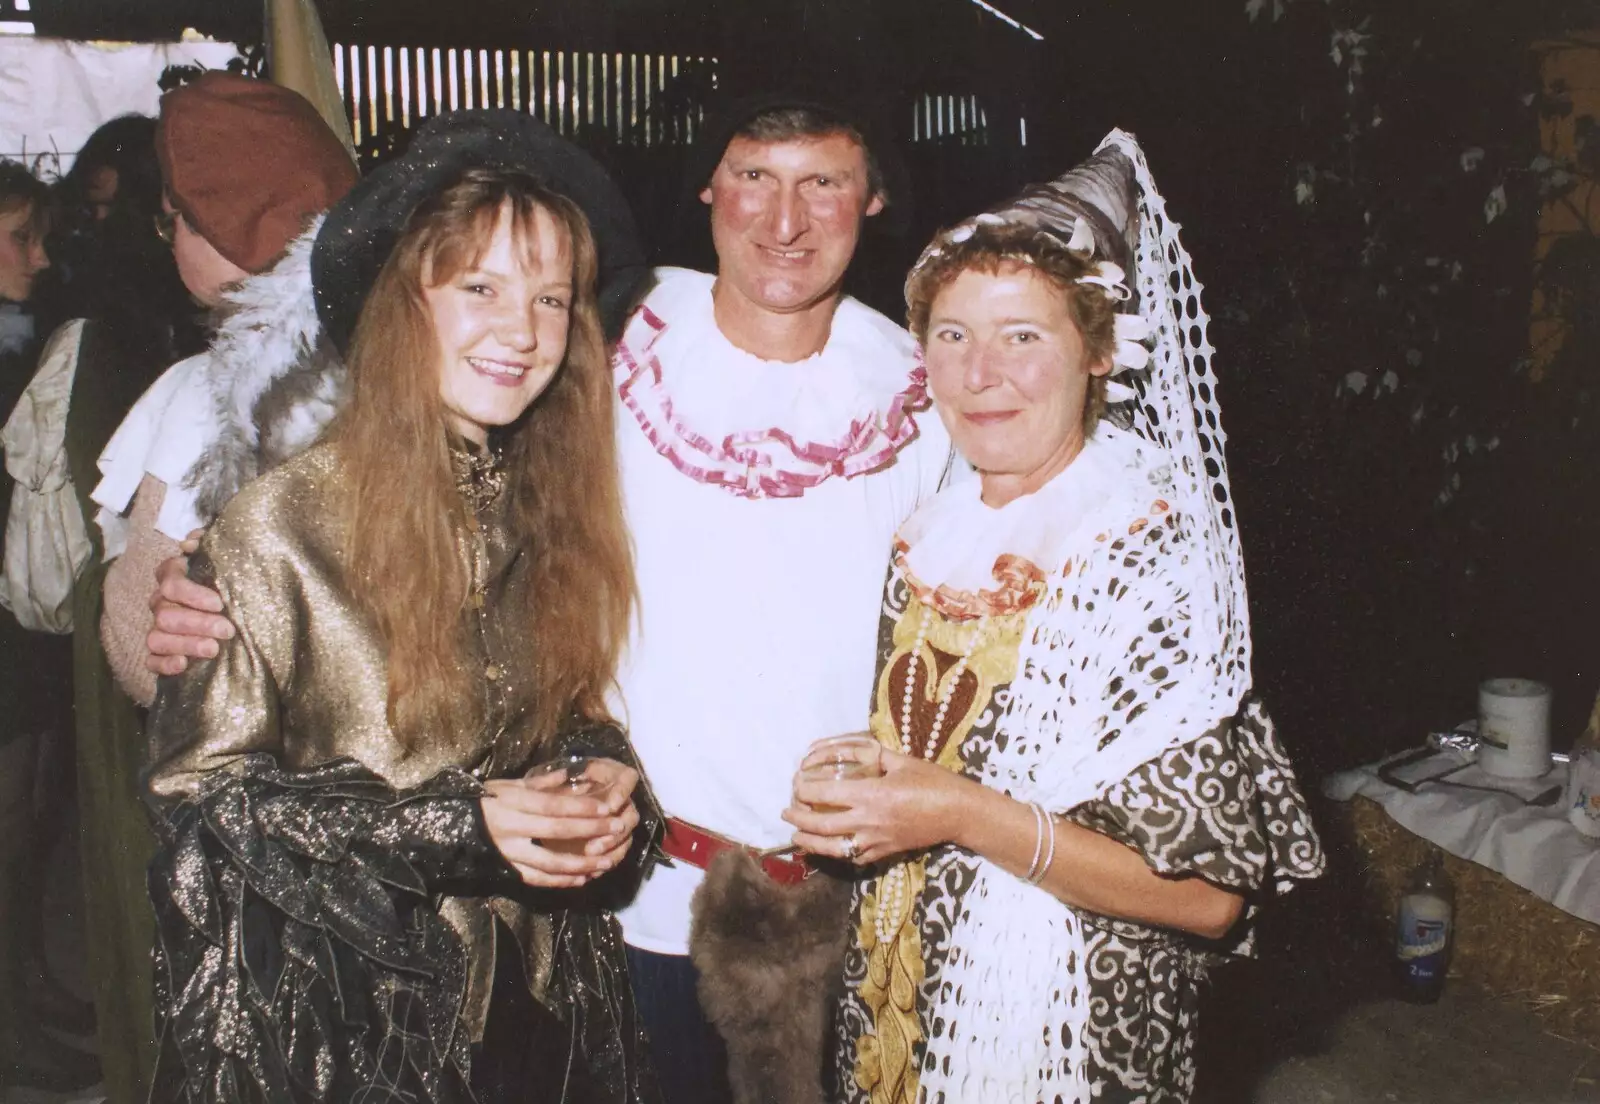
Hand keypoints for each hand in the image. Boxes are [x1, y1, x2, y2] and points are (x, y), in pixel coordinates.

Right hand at [145, 530, 234, 675]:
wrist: (241, 620)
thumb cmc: (235, 588)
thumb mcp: (232, 566)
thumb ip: (212, 549)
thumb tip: (191, 542)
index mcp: (176, 577)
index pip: (170, 580)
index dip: (191, 593)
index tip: (218, 603)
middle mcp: (162, 602)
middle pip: (165, 613)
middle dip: (197, 622)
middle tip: (227, 630)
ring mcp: (158, 629)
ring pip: (157, 637)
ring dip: (186, 643)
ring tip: (214, 649)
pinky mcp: (159, 654)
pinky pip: (151, 661)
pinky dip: (165, 664)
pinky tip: (184, 664)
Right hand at [481, 767, 638, 887]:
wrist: (446, 830)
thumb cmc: (480, 802)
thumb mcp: (504, 785)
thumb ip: (538, 783)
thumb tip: (568, 775)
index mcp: (511, 803)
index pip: (552, 806)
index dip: (580, 807)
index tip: (606, 807)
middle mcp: (510, 829)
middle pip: (557, 832)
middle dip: (590, 831)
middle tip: (617, 828)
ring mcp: (508, 853)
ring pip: (550, 863)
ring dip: (581, 864)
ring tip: (606, 862)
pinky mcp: (506, 872)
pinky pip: (537, 880)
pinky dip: (561, 881)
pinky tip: (582, 878)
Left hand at [781, 743, 978, 865]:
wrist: (959, 813)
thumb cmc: (933, 782)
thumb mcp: (901, 761)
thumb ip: (872, 756)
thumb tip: (849, 751)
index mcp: (871, 795)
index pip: (824, 795)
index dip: (803, 790)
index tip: (796, 783)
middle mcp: (868, 821)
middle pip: (821, 825)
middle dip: (798, 818)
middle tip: (786, 810)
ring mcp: (875, 841)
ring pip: (833, 848)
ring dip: (809, 842)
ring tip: (796, 835)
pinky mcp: (885, 853)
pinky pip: (854, 858)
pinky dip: (837, 853)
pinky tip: (829, 847)